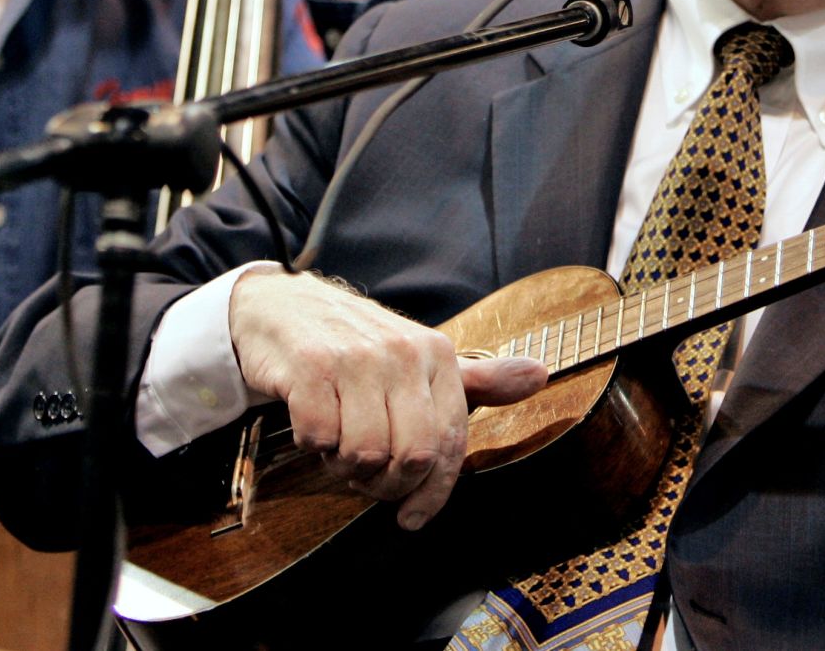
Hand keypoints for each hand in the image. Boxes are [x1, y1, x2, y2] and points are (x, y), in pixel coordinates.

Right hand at [229, 267, 546, 530]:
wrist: (283, 307)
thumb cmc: (359, 345)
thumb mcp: (423, 358)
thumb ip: (479, 379)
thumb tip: (540, 376)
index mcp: (439, 356)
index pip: (451, 443)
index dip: (434, 491)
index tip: (413, 518)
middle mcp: (404, 354)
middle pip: (412, 457)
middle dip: (386, 483)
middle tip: (367, 474)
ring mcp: (357, 359)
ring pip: (364, 455)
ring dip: (344, 464)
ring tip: (339, 440)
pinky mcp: (311, 368)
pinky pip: (319, 439)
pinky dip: (313, 445)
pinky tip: (314, 423)